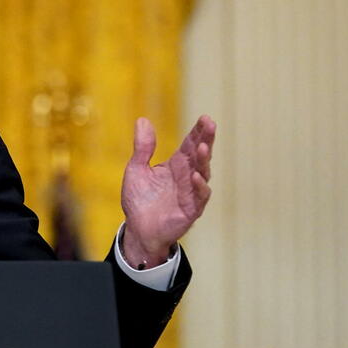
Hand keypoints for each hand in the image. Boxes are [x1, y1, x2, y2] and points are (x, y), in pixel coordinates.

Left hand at [120, 114, 215, 267]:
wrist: (138, 229)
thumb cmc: (140, 200)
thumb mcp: (137, 169)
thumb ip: (142, 147)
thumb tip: (143, 120)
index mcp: (177, 165)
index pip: (190, 144)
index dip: (198, 132)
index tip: (205, 118)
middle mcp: (187, 176)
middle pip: (200, 155)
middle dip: (206, 139)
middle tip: (210, 124)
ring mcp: (191, 193)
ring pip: (203, 173)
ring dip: (204, 161)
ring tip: (203, 147)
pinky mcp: (191, 209)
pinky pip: (199, 197)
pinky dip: (199, 187)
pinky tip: (196, 177)